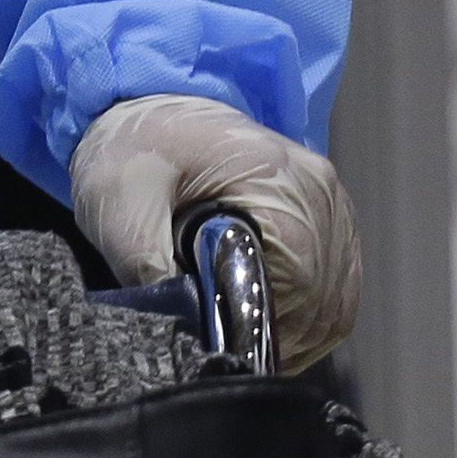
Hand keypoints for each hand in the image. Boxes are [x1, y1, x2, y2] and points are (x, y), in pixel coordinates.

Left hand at [70, 93, 362, 371]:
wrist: (145, 108)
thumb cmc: (132, 150)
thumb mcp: (119, 204)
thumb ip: (148, 266)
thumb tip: (182, 328)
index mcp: (277, 180)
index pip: (298, 285)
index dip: (261, 324)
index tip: (221, 340)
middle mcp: (319, 191)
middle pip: (325, 298)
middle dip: (276, 334)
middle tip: (227, 348)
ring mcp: (331, 204)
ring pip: (336, 300)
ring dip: (296, 332)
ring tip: (244, 343)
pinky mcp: (329, 217)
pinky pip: (337, 286)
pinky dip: (309, 316)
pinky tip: (269, 325)